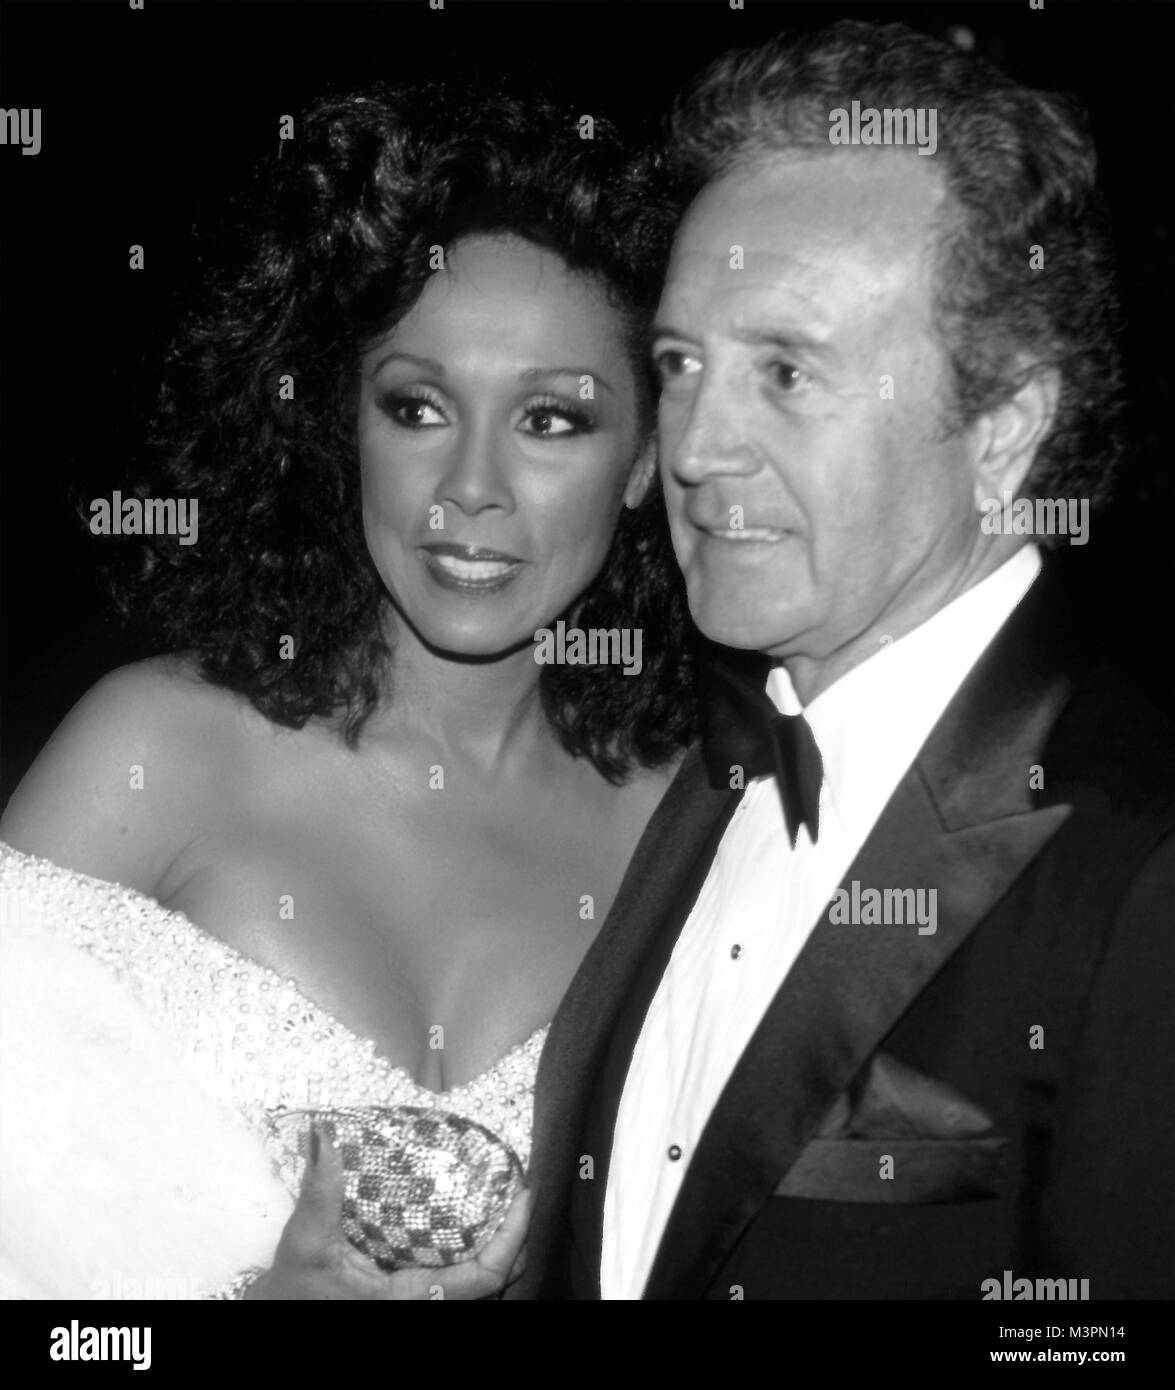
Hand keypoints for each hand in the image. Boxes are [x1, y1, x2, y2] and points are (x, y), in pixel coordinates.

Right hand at [246, 1125, 530, 1299]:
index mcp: (409, 1299)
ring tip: (504, 1199)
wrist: (277, 1317)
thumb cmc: (290, 1292)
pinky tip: (471, 1218)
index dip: (513, 1238)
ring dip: (500, 1244)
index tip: (524, 1196)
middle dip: (517, 1238)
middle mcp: (424, 1306)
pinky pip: (461, 1280)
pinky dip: (477, 1251)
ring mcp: (422, 1303)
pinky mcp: (412, 1297)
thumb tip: (324, 1134)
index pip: (484, 1277)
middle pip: (496, 1282)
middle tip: (519, 1189)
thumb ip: (320, 1190)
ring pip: (481, 1284)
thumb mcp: (304, 1242)